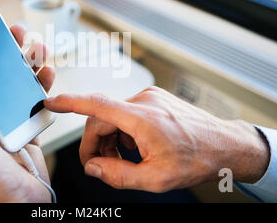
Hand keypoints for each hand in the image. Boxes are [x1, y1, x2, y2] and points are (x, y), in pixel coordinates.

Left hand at [0, 25, 54, 201]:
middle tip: (14, 33)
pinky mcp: (28, 129)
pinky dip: (43, 86)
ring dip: (27, 65)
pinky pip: (36, 102)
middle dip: (4, 52)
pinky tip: (48, 75)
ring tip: (36, 48)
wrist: (19, 208)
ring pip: (17, 86)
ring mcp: (8, 123)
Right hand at [45, 87, 269, 191]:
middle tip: (99, 166)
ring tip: (123, 161)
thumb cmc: (197, 159)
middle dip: (94, 143)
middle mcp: (143, 101)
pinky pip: (127, 113)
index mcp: (141, 118)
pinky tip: (134, 148)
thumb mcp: (156, 179)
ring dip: (110, 139)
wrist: (225, 145)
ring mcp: (150, 98)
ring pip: (113, 116)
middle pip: (101, 118)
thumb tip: (93, 167)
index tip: (51, 102)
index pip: (96, 104)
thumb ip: (118, 175)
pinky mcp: (154, 99)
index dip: (69, 103)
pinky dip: (122, 131)